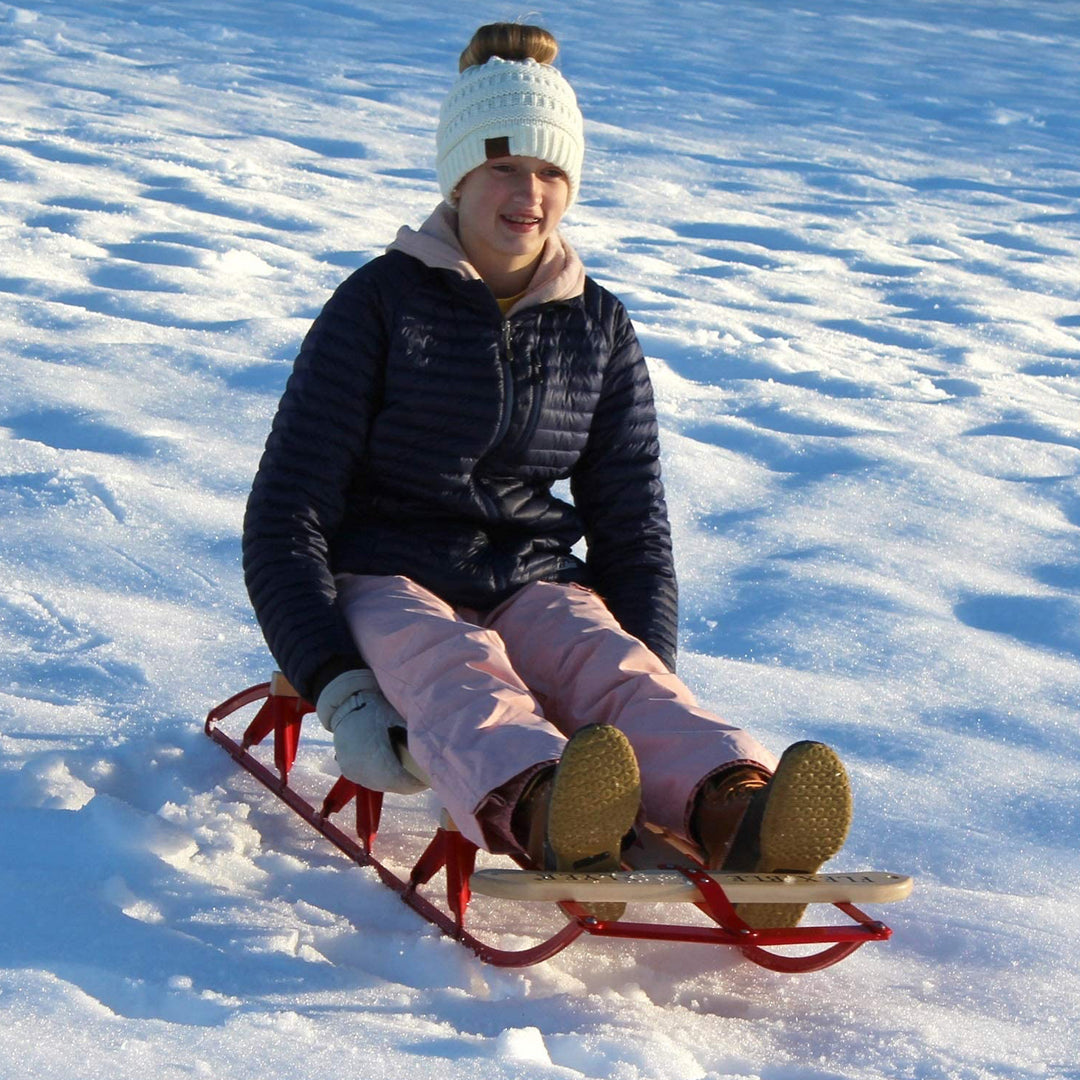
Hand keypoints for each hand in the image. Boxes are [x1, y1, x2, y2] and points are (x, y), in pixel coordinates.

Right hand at [315, 670, 427, 793]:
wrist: (345, 704)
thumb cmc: (376, 708)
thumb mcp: (397, 717)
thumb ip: (414, 735)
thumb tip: (433, 750)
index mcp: (376, 754)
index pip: (400, 780)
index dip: (417, 783)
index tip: (430, 779)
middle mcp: (362, 768)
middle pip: (392, 785)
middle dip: (409, 784)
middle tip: (423, 777)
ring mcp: (354, 772)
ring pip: (381, 785)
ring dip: (396, 782)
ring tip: (411, 775)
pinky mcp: (349, 772)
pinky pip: (370, 781)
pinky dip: (383, 779)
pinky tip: (393, 771)